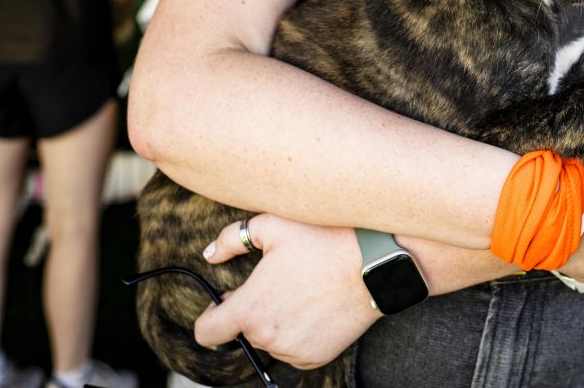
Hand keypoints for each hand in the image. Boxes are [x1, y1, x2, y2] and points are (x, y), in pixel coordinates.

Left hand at [194, 215, 379, 369]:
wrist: (377, 263)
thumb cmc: (325, 240)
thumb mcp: (271, 225)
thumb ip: (231, 240)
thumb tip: (211, 254)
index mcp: (250, 309)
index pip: (206, 333)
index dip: (211, 316)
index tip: (223, 305)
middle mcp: (268, 337)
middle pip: (245, 331)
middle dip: (254, 310)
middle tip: (279, 283)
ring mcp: (293, 350)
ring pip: (272, 340)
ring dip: (278, 322)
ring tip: (303, 291)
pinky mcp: (317, 356)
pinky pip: (295, 349)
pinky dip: (300, 333)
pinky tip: (316, 307)